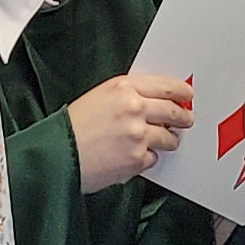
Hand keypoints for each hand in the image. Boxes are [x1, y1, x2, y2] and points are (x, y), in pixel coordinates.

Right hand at [68, 72, 195, 191]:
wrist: (56, 155)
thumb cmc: (71, 127)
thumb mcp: (98, 97)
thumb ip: (127, 95)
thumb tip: (152, 101)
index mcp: (123, 88)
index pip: (165, 85)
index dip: (181, 91)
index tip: (188, 95)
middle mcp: (134, 108)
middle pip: (173, 110)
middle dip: (183, 116)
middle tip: (186, 120)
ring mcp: (138, 134)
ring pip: (168, 137)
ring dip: (169, 140)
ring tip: (164, 141)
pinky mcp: (137, 158)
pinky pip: (153, 158)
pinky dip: (146, 159)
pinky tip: (133, 156)